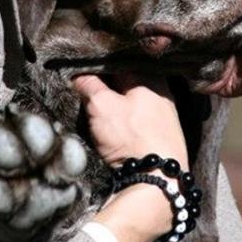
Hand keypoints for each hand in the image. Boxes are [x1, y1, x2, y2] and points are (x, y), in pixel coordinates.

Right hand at [71, 72, 188, 170]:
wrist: (157, 180)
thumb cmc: (130, 137)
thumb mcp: (101, 105)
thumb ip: (88, 84)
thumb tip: (77, 74)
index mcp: (150, 77)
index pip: (117, 62)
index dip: (96, 64)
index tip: (78, 69)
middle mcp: (161, 92)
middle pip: (125, 81)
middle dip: (104, 84)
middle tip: (81, 89)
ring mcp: (164, 114)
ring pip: (131, 100)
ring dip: (113, 103)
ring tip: (94, 108)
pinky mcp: (161, 134)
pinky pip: (138, 118)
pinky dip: (123, 119)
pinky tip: (112, 126)